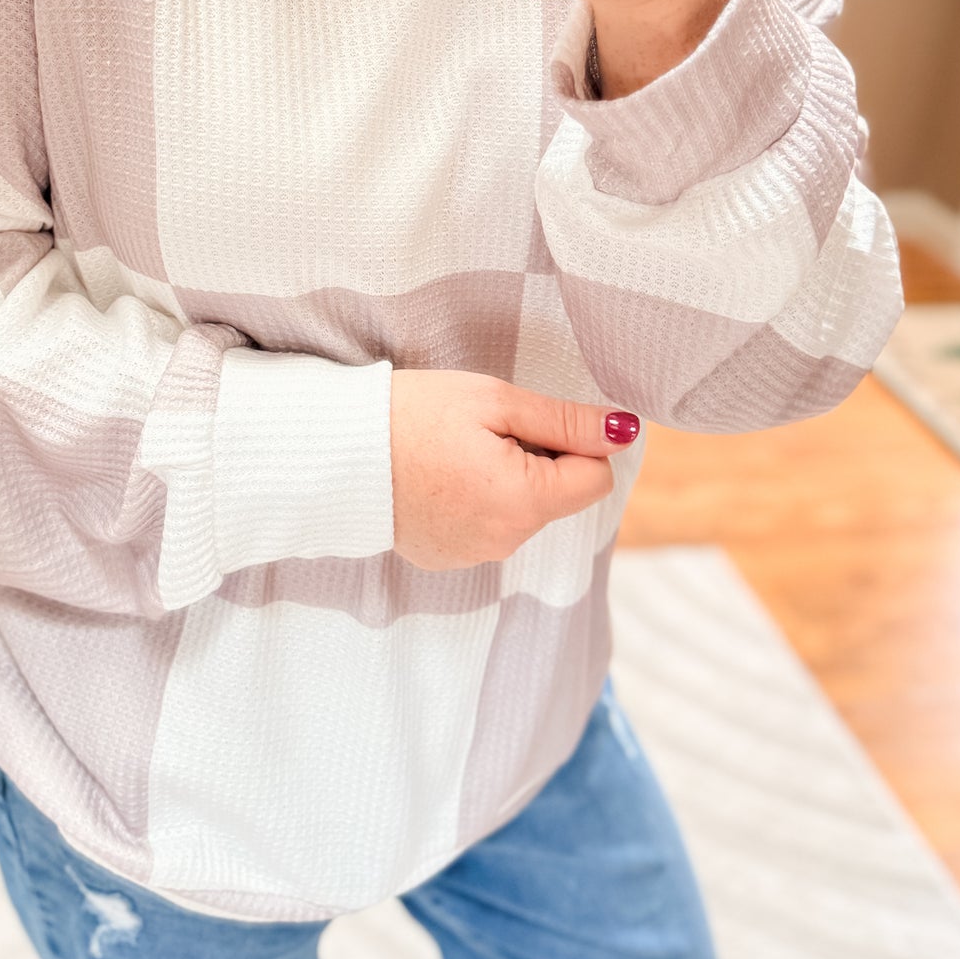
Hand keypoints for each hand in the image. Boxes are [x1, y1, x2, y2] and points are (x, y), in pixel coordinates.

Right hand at [389, 367, 639, 570]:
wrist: (336, 452)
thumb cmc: (413, 414)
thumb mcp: (494, 400)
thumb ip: (565, 420)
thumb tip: (623, 431)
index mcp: (524, 501)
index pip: (594, 479)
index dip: (573, 442)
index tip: (531, 421)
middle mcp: (506, 540)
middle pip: (556, 497)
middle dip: (537, 461)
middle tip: (482, 430)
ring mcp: (474, 555)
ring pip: (521, 512)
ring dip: (506, 481)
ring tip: (453, 453)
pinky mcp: (447, 558)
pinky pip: (486, 527)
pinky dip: (475, 501)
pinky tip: (438, 477)